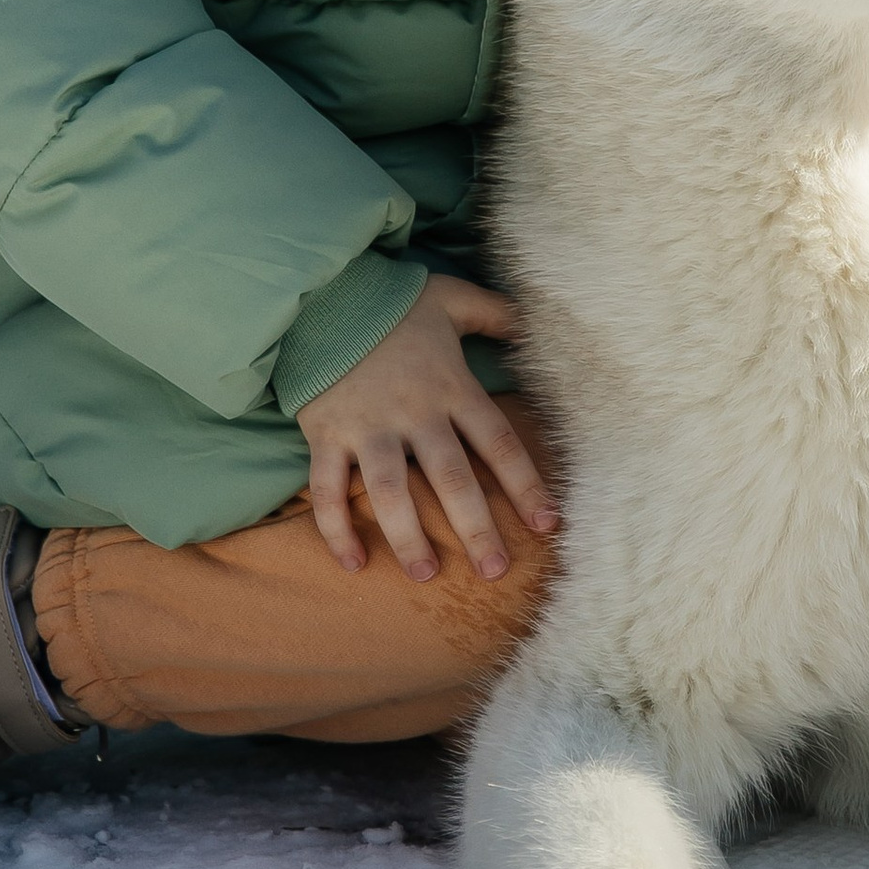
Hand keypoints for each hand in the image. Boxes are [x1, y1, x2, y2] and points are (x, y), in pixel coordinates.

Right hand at [295, 274, 555, 581]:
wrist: (320, 292)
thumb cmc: (392, 302)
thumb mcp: (452, 299)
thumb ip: (496, 314)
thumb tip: (536, 324)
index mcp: (451, 386)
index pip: (498, 443)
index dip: (526, 485)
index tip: (548, 524)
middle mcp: (413, 412)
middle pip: (451, 478)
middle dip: (476, 527)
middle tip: (495, 570)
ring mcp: (367, 427)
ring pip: (391, 492)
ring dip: (409, 537)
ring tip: (426, 575)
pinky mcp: (326, 435)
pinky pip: (328, 490)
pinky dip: (336, 529)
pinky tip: (355, 564)